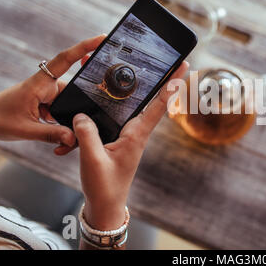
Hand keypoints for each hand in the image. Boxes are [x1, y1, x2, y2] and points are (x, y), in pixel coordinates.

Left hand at [0, 35, 105, 150]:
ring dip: (68, 125)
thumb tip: (75, 138)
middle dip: (80, 112)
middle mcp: (46, 86)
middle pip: (75, 94)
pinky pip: (63, 114)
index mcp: (40, 83)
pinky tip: (59, 141)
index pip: (65, 60)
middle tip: (82, 132)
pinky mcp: (47, 104)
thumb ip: (51, 134)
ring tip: (63, 144)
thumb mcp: (24, 130)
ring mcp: (47, 95)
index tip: (102, 38)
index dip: (84, 47)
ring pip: (70, 107)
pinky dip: (63, 128)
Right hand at [73, 61, 188, 229]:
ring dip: (138, 89)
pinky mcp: (119, 139)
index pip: (159, 104)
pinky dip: (115, 105)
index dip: (172, 84)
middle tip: (169, 59)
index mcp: (136, 135)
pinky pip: (120, 116)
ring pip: (135, 107)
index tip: (184, 65)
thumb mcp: (93, 160)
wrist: (105, 206)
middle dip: (160, 79)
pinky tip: (109, 98)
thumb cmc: (104, 186)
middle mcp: (136, 132)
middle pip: (152, 100)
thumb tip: (81, 114)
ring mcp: (129, 135)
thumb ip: (88, 135)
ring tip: (141, 70)